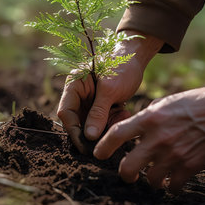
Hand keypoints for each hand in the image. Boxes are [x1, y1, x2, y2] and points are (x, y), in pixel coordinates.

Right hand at [57, 31, 162, 152]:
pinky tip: (125, 112)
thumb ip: (98, 113)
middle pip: (79, 121)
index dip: (73, 130)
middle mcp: (80, 95)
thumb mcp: (110, 89)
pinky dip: (114, 122)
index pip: (66, 112)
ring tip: (121, 115)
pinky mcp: (103, 107)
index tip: (84, 145)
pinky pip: (104, 122)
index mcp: (74, 86)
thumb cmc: (121, 66)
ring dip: (107, 126)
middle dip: (93, 130)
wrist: (137, 58)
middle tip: (107, 138)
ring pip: (93, 125)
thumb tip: (89, 136)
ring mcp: (91, 102)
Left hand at [93, 75, 204, 191]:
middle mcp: (158, 138)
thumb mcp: (168, 102)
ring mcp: (174, 154)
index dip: (103, 147)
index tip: (98, 155)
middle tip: (128, 174)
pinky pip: (172, 186)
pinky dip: (171, 186)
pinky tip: (174, 180)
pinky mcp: (190, 166)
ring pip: (150, 180)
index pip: (117, 135)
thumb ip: (150, 116)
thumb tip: (137, 128)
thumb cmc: (198, 102)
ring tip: (156, 176)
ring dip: (151, 180)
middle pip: (128, 166)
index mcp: (150, 118)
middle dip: (125, 174)